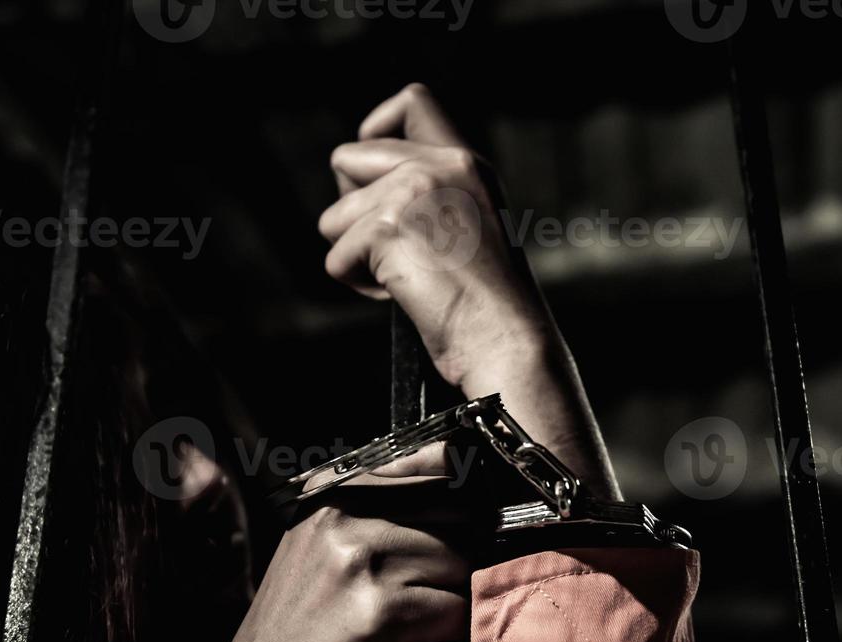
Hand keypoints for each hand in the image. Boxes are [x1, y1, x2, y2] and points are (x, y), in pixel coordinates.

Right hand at [213, 445, 470, 641]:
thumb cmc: (300, 633)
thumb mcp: (324, 551)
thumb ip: (382, 514)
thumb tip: (468, 500)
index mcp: (332, 490)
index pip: (436, 460)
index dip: (468, 496)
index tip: (473, 523)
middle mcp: (344, 515)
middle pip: (459, 514)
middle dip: (465, 554)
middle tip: (439, 590)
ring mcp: (360, 559)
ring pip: (462, 561)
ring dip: (455, 597)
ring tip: (420, 622)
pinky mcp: (379, 609)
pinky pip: (454, 607)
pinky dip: (450, 631)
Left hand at [321, 83, 620, 498]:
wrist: (508, 341)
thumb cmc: (492, 303)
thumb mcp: (473, 224)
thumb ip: (432, 193)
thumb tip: (365, 182)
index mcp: (466, 162)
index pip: (412, 101)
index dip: (376, 130)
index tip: (373, 174)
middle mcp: (439, 166)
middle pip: (347, 158)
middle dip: (351, 209)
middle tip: (389, 249)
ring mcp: (412, 193)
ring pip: (333, 218)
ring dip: (356, 256)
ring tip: (408, 279)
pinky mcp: (386, 229)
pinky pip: (336, 258)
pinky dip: (359, 286)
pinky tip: (403, 295)